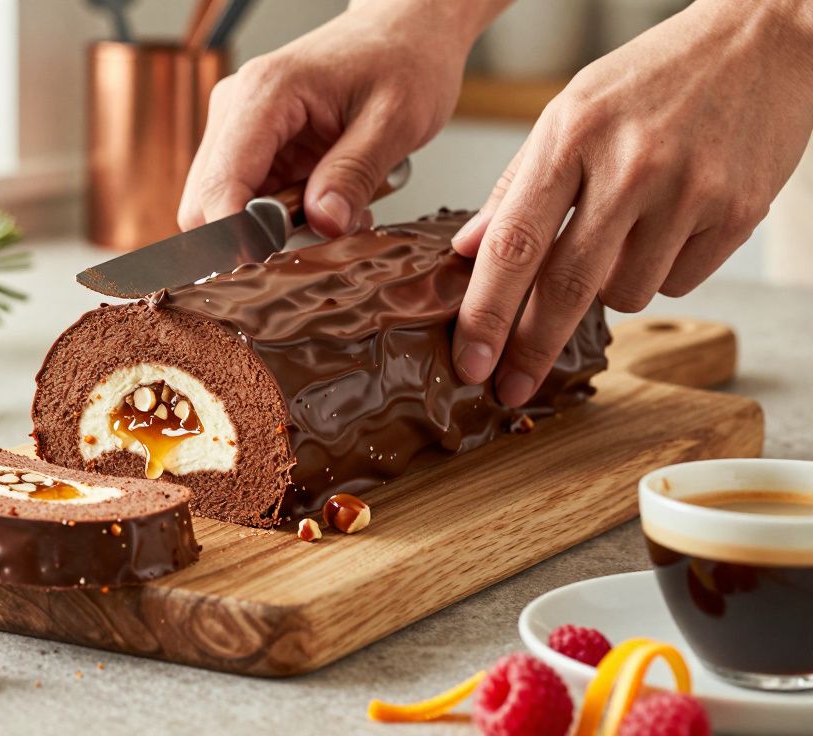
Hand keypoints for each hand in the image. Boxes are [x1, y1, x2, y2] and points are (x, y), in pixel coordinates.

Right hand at [178, 0, 506, 237]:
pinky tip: (319, 206)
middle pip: (203, 206)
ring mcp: (237, 127)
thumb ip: (355, 173)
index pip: (219, 187)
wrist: (405, 30)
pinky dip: (275, 219)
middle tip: (315, 243)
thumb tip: (324, 225)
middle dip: (250, 239)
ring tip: (328, 217)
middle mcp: (236, 108)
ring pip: (218, 209)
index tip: (276, 267)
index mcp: (264, 93)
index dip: (238, 239)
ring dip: (265, 231)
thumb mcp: (396, 120)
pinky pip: (242, 200)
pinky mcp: (250, 144)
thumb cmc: (403, 59)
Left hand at [451, 0, 812, 406]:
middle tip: (509, 388)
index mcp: (572, 136)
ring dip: (608, 289)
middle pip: (565, 288)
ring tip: (623, 233)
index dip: (486, 313)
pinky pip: (678, 283)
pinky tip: (669, 225)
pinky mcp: (736, 214)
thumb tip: (467, 249)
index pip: (514, 243)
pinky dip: (662, 272)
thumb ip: (517, 184)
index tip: (468, 359)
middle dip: (530, 349)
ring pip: (625, 295)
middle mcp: (629, 166)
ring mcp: (688, 192)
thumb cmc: (653, 76)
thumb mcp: (570, 110)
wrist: (762, 38)